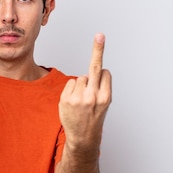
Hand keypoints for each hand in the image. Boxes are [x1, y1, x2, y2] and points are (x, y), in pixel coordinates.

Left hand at [59, 33, 111, 153]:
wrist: (82, 138)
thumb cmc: (94, 118)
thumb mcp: (104, 104)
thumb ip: (101, 87)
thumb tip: (96, 71)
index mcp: (106, 97)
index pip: (104, 72)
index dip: (102, 73)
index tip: (102, 42)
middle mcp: (93, 96)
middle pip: (94, 68)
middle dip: (98, 50)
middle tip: (100, 35)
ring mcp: (79, 98)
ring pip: (81, 77)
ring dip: (82, 85)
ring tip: (82, 101)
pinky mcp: (66, 99)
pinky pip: (70, 83)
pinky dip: (72, 89)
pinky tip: (74, 101)